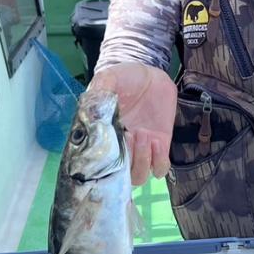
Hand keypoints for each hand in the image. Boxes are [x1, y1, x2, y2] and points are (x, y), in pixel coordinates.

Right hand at [88, 63, 177, 186]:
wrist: (151, 75)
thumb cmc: (125, 77)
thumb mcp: (109, 79)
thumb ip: (100, 92)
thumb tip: (93, 111)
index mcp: (103, 137)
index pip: (98, 164)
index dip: (105, 161)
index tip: (112, 140)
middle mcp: (120, 148)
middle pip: (118, 178)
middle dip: (124, 163)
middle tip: (129, 136)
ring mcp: (140, 149)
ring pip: (138, 177)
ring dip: (141, 161)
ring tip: (143, 135)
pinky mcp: (159, 146)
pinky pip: (160, 168)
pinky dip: (159, 161)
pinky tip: (156, 140)